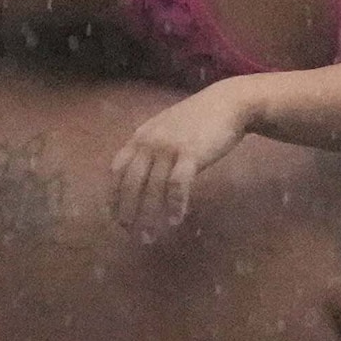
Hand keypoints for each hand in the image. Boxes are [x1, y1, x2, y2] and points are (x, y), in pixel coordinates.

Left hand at [110, 83, 256, 239]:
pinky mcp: (189, 154)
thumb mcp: (165, 129)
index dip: (112, 196)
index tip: (112, 217)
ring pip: (152, 188)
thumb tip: (140, 176)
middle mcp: (149, 142)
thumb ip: (151, 148)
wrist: (228, 103)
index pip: (116, 170)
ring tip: (149, 237)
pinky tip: (175, 221)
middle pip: (130, 183)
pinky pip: (177, 185)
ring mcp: (169, 147)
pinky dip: (175, 205)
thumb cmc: (199, 119)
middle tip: (128, 233)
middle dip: (127, 211)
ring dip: (149, 216)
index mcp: (140, 136)